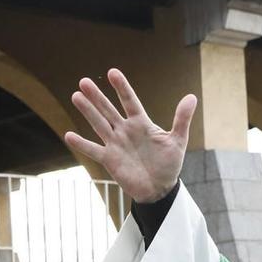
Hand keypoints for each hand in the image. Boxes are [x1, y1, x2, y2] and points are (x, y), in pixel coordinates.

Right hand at [65, 69, 195, 204]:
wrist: (160, 189)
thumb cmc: (168, 165)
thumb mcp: (177, 141)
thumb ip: (181, 119)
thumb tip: (192, 97)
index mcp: (141, 123)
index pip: (130, 101)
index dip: (121, 88)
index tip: (112, 72)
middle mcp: (125, 131)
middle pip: (108, 110)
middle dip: (97, 96)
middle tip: (83, 81)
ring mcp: (115, 144)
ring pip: (99, 125)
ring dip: (87, 111)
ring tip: (76, 96)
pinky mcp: (109, 160)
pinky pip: (93, 150)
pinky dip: (82, 144)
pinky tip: (69, 135)